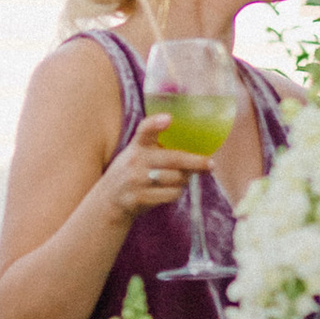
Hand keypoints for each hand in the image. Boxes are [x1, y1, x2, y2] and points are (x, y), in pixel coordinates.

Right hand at [102, 131, 216, 220]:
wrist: (109, 200)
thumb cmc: (133, 172)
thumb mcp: (138, 153)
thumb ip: (157, 146)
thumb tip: (197, 148)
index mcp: (137, 145)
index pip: (145, 130)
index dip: (156, 123)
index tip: (169, 118)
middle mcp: (135, 160)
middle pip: (172, 159)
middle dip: (195, 162)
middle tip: (210, 164)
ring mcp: (136, 180)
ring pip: (176, 179)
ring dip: (185, 179)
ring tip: (181, 178)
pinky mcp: (139, 198)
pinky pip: (170, 194)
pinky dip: (177, 192)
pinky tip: (171, 190)